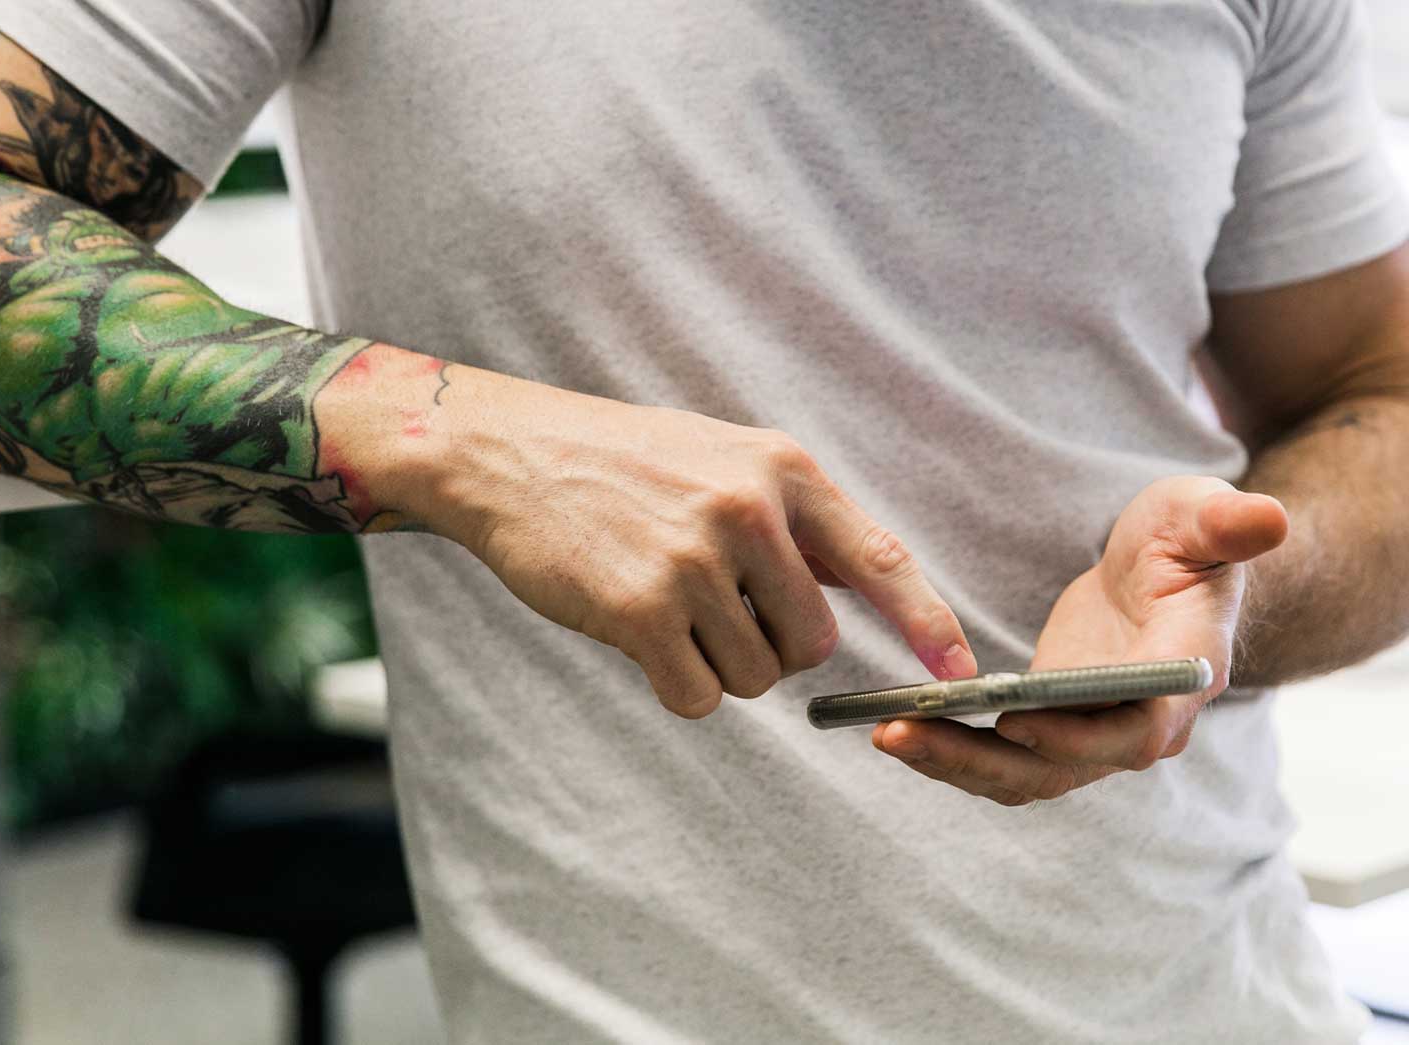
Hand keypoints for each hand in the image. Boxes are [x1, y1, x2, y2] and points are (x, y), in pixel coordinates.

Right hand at [398, 367, 976, 717]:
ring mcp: (694, 560)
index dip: (927, 624)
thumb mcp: (723, 459)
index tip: (959, 676)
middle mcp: (750, 511)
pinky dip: (676, 685)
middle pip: (812, 645)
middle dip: (772, 647)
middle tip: (715, 610)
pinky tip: (638, 635)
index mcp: (783, 470)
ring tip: (665, 606)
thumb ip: (793, 518)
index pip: (881, 560)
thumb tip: (862, 592)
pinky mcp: (640, 610)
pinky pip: (697, 696)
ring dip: (715, 664)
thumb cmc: (624, 463)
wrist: (513, 456)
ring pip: (754, 677)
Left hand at [872, 476, 1288, 803]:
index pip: (1136, 729)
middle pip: (1060, 767)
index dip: (1078, 733)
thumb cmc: (1187, 541)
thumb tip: (1266, 517)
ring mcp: (1093, 735)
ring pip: (1023, 775)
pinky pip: (1003, 760)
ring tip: (883, 734)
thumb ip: (1226, 523)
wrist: (1168, 574)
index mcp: (1182, 677)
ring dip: (952, 763)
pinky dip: (953, 752)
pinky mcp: (1054, 730)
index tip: (1013, 719)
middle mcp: (1141, 724)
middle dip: (978, 758)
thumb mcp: (1202, 517)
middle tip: (900, 733)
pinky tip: (897, 727)